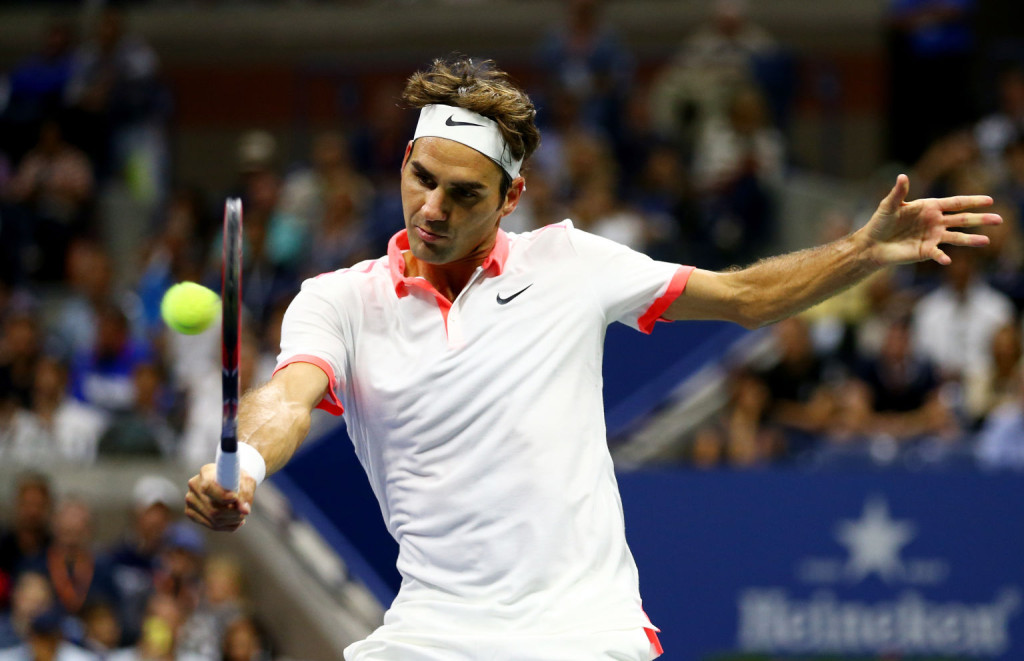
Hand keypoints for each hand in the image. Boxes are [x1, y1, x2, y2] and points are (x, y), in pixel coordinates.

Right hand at [185, 463, 255, 531]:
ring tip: (241, 515)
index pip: (208, 487)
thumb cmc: (238, 478)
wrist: (229, 480)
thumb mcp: (246, 480)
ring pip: (212, 519)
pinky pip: (210, 525)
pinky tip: (236, 521)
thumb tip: (245, 510)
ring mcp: (190, 500)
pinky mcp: (191, 512)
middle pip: (213, 508)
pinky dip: (227, 525)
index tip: (235, 498)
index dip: (222, 496)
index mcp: (206, 472)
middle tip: (245, 511)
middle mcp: (194, 486)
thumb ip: (246, 493)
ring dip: (231, 520)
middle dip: (233, 513)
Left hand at [857, 174, 1000, 266]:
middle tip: (999, 219)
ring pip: (956, 237)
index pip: (955, 203)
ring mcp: (932, 237)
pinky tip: (946, 260)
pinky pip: (937, 253)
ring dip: (971, 239)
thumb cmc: (880, 222)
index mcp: (930, 207)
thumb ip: (898, 192)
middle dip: (980, 219)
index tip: (989, 200)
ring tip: (986, 241)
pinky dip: (942, 257)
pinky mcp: (925, 251)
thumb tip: (902, 176)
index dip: (971, 201)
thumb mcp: (889, 205)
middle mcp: (935, 222)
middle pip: (962, 219)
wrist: (872, 244)